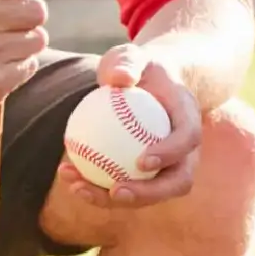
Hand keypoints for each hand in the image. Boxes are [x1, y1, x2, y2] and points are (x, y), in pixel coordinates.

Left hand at [54, 44, 203, 211]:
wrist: (150, 85)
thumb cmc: (141, 68)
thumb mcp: (133, 57)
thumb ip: (127, 62)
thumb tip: (118, 78)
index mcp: (189, 118)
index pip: (188, 139)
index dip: (170, 154)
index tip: (141, 161)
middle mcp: (186, 149)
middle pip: (178, 181)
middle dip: (149, 194)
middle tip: (115, 191)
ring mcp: (169, 166)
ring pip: (150, 193)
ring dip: (113, 199)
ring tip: (78, 188)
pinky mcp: (146, 176)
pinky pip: (124, 187)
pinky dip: (96, 186)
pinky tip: (65, 173)